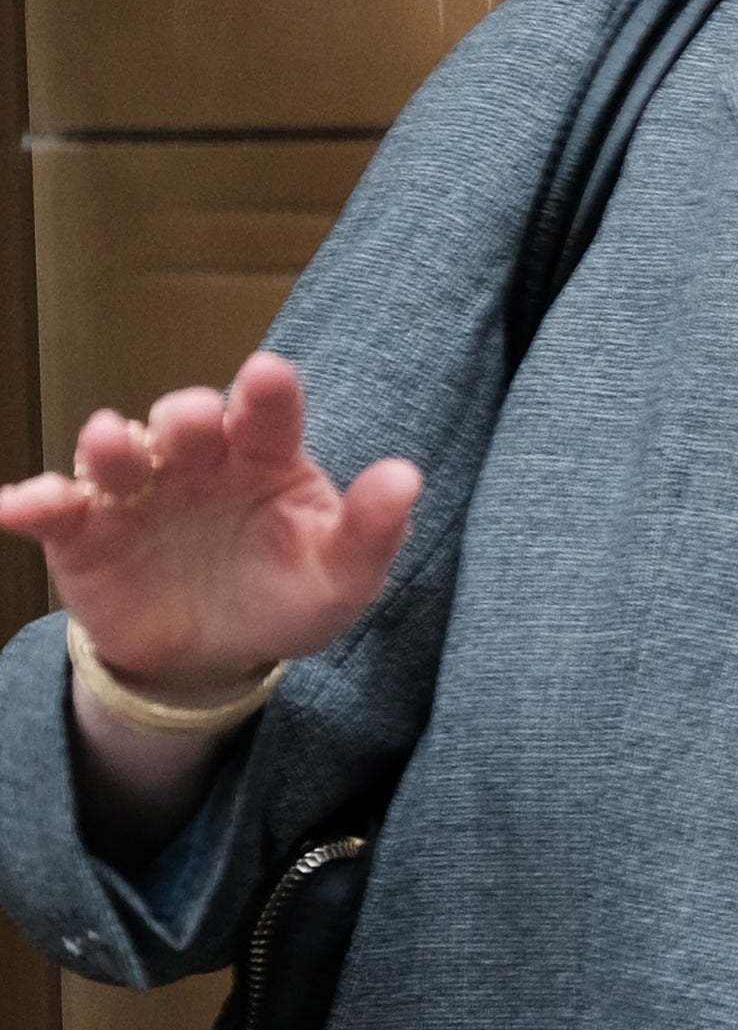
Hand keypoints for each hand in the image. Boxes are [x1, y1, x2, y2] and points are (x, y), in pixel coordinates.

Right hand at [1, 354, 419, 833]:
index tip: (268, 374)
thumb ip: (373, 530)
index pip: (269, 413)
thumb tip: (406, 476)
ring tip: (112, 444)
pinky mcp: (84, 533)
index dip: (267, 392)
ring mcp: (137, 493)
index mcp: (266, 458)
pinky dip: (33, 503)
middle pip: (186, 423)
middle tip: (194, 423)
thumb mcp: (343, 577)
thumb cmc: (288, 598)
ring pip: (117, 454)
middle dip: (186, 416)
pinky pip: (52, 511)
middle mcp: (197, 462)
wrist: (218, 655)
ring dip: (110, 445)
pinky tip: (20, 507)